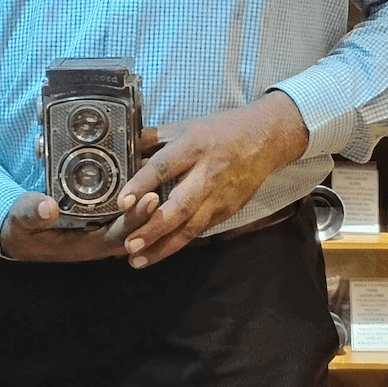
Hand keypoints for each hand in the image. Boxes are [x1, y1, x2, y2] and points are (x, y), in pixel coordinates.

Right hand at [0, 189, 159, 262]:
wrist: (19, 233)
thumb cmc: (21, 228)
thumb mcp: (21, 220)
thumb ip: (33, 213)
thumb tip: (48, 206)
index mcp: (84, 246)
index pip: (118, 236)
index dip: (136, 220)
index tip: (150, 198)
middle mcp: (99, 240)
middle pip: (134, 229)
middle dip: (151, 210)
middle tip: (166, 184)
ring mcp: (101, 230)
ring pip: (132, 221)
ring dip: (146, 204)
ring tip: (162, 178)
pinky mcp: (100, 219)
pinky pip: (124, 212)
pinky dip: (135, 199)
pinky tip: (147, 179)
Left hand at [117, 93, 308, 267]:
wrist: (265, 138)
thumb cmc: (220, 130)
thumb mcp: (186, 126)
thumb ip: (153, 138)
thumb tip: (123, 149)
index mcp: (193, 147)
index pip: (163, 167)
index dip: (141, 185)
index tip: (122, 202)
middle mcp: (207, 174)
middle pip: (180, 206)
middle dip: (154, 228)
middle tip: (129, 244)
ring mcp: (220, 196)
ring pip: (191, 227)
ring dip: (163, 246)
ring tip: (138, 260)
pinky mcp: (228, 210)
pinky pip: (200, 230)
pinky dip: (179, 243)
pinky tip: (159, 253)